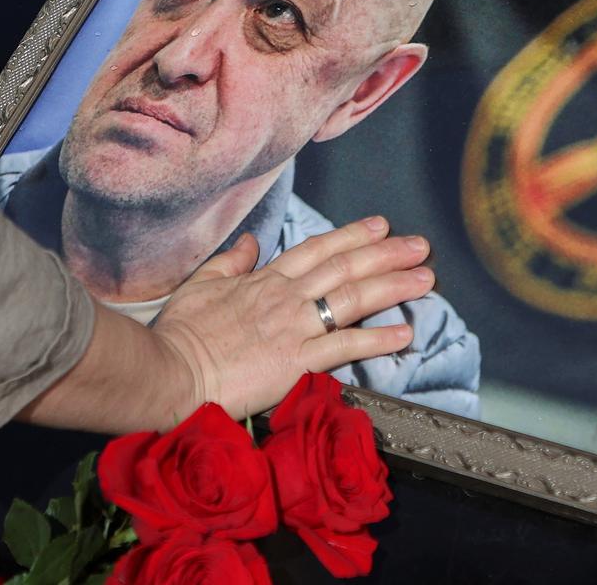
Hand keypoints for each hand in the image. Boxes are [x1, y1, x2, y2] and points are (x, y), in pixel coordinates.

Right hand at [151, 216, 432, 421]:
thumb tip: (251, 242)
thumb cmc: (180, 333)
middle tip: (420, 245)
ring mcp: (294, 328)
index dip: (352, 236)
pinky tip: (404, 333)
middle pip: (345, 268)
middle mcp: (286, 298)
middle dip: (387, 254)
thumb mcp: (201, 285)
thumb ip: (231, 262)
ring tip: (426, 278)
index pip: (318, 250)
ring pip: (353, 299)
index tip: (380, 225)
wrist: (170, 371)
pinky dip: (378, 339)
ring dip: (393, 286)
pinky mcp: (297, 362)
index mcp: (265, 280)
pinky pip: (345, 347)